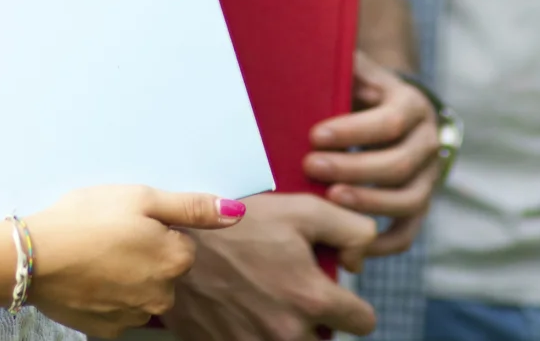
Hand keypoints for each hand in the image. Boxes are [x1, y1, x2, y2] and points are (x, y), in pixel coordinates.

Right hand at [23, 186, 243, 337]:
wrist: (33, 257)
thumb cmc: (88, 218)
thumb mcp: (142, 198)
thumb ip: (192, 207)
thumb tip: (237, 212)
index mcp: (176, 259)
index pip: (183, 242)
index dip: (157, 228)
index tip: (130, 222)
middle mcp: (163, 295)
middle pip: (165, 270)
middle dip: (145, 255)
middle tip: (110, 236)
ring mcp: (134, 316)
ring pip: (143, 292)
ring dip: (128, 277)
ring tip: (95, 256)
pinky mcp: (107, 330)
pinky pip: (118, 311)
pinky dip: (107, 298)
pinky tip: (87, 279)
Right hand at [163, 193, 378, 340]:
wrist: (175, 241)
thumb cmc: (239, 223)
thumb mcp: (303, 210)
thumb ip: (352, 231)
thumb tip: (358, 264)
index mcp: (312, 298)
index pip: (364, 323)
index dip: (356, 306)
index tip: (339, 294)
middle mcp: (288, 333)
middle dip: (319, 321)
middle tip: (297, 293)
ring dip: (290, 331)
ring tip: (271, 302)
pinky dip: (257, 335)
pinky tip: (246, 311)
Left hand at [301, 53, 441, 258]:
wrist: (389, 108)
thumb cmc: (359, 88)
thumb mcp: (356, 69)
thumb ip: (342, 65)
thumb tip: (307, 51)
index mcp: (412, 105)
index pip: (389, 122)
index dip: (352, 132)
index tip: (314, 135)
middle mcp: (429, 141)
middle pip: (400, 163)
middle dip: (354, 168)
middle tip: (311, 167)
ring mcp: (428, 177)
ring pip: (409, 200)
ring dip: (369, 204)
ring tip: (329, 201)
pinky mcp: (419, 205)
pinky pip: (408, 233)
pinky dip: (381, 245)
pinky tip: (348, 247)